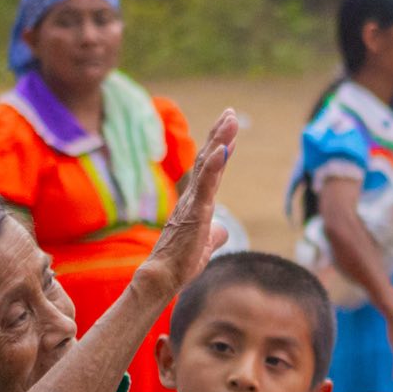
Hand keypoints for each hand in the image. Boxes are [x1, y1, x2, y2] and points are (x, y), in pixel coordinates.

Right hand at [135, 110, 237, 298]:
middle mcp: (193, 197)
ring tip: (229, 120)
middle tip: (230, 113)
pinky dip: (215, 165)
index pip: (210, 170)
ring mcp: (193, 203)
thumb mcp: (204, 246)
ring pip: (207, 166)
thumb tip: (222, 230)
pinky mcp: (194, 212)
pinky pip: (206, 185)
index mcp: (196, 203)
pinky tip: (223, 149)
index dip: (220, 148)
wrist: (163, 278)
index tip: (229, 128)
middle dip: (219, 135)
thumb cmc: (180, 263)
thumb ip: (214, 235)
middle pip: (208, 160)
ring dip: (219, 141)